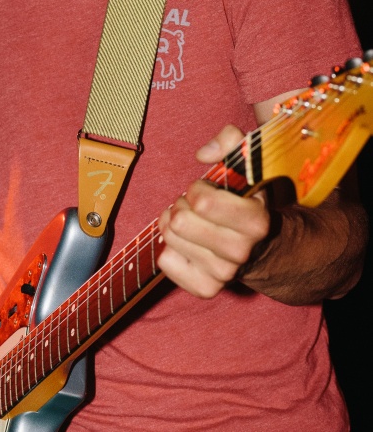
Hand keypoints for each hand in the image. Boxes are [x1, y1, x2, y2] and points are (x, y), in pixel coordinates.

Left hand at [157, 124, 270, 297]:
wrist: (266, 250)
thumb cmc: (251, 202)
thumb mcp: (251, 164)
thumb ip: (230, 142)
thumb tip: (202, 154)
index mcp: (255, 221)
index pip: (202, 202)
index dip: (197, 188)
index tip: (207, 189)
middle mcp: (240, 252)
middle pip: (179, 221)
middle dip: (182, 205)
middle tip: (196, 207)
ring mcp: (223, 275)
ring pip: (169, 238)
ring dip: (175, 224)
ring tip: (192, 222)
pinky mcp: (205, 289)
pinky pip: (165, 261)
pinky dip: (172, 248)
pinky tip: (189, 243)